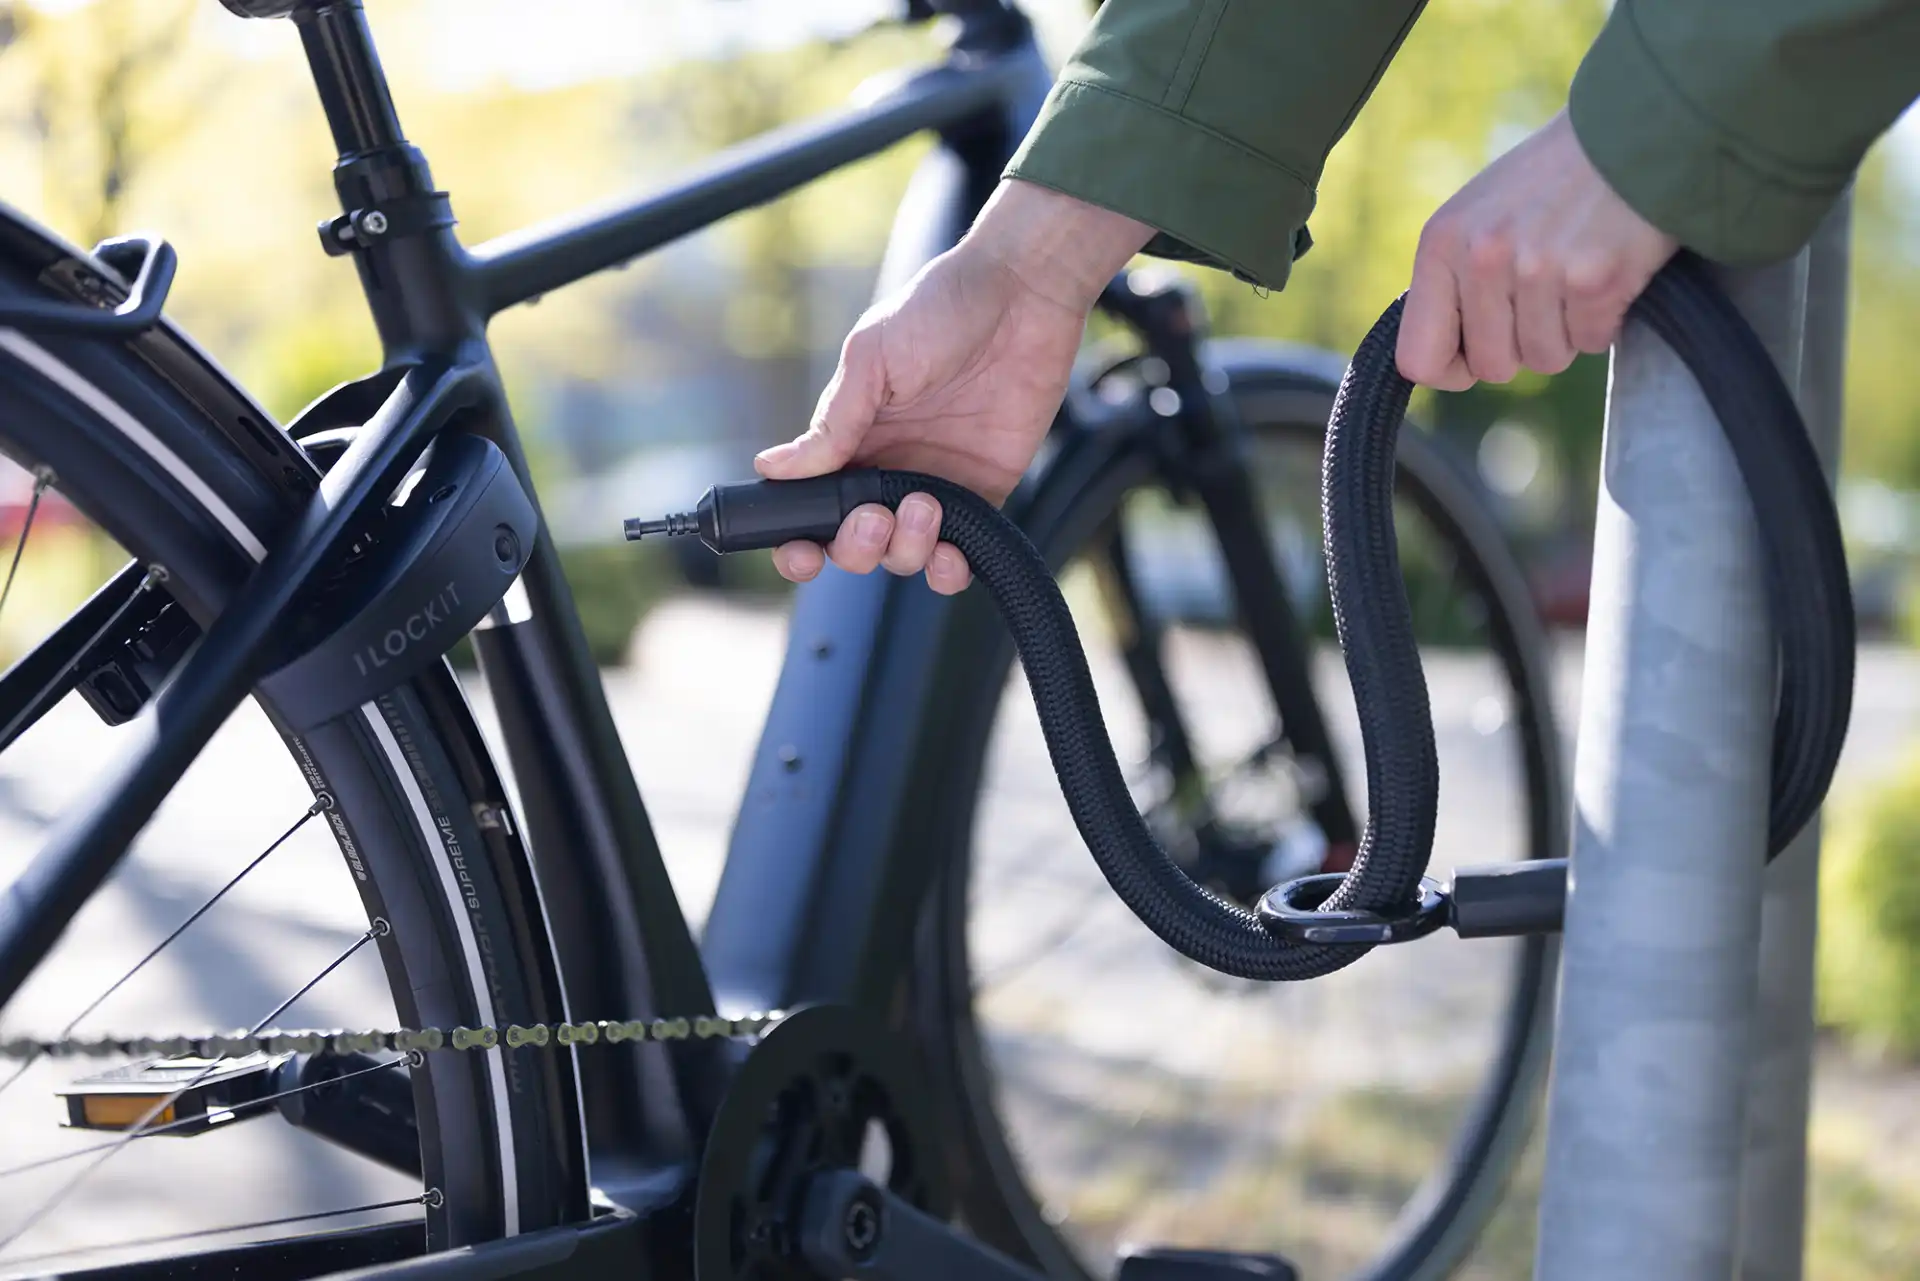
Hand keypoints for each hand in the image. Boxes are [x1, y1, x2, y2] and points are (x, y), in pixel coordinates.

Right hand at [755, 180, 1151, 593]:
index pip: (812, 508)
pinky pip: (961, 553)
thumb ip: (831, 423)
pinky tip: (949, 555)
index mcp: (851, 438)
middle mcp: (887, 469)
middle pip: (853, 544)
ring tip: (924, 507)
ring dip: (904, 549)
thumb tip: (772, 469)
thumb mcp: (871, 358)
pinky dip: (948, 570)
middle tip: (875, 517)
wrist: (1021, 294)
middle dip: (856, 546)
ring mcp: (935, 485)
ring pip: (903, 555)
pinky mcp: (985, 491)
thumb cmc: (940, 309)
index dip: (800, 541)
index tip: (802, 552)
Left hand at [1396, 110, 1678, 389]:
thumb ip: (1452, 281)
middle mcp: (1483, 256)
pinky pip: (1591, 342)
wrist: (1631, 132)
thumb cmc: (1549, 183)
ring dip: (1565, 333)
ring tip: (1574, 278)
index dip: (1452, 370)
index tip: (1475, 354)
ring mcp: (1537, 268)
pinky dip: (1603, 321)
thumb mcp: (1476, 216)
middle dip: (1521, 347)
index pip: (1418, 359)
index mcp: (1442, 244)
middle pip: (1492, 367)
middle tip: (1543, 300)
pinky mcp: (1593, 278)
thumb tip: (1438, 358)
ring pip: (1544, 359)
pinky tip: (1605, 274)